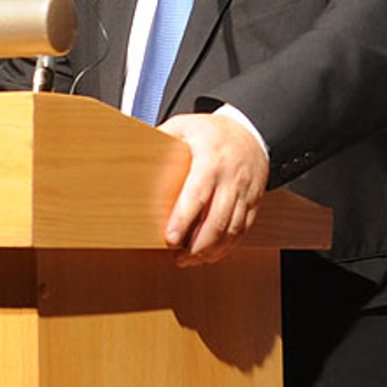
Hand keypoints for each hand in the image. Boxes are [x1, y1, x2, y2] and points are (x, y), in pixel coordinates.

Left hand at [157, 113, 269, 265]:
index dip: (183, 220)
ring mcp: (244, 193)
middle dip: (197, 245)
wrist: (252, 133)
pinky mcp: (252, 203)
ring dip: (211, 250)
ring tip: (190, 261)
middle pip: (217, 220)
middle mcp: (231, 180)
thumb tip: (133, 148)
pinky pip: (242, 230)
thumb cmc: (212, 132)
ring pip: (231, 230)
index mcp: (211, 161)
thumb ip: (163, 138)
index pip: (197, 195)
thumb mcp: (185, 126)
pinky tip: (211, 255)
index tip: (170, 239)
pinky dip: (227, 247)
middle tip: (178, 258)